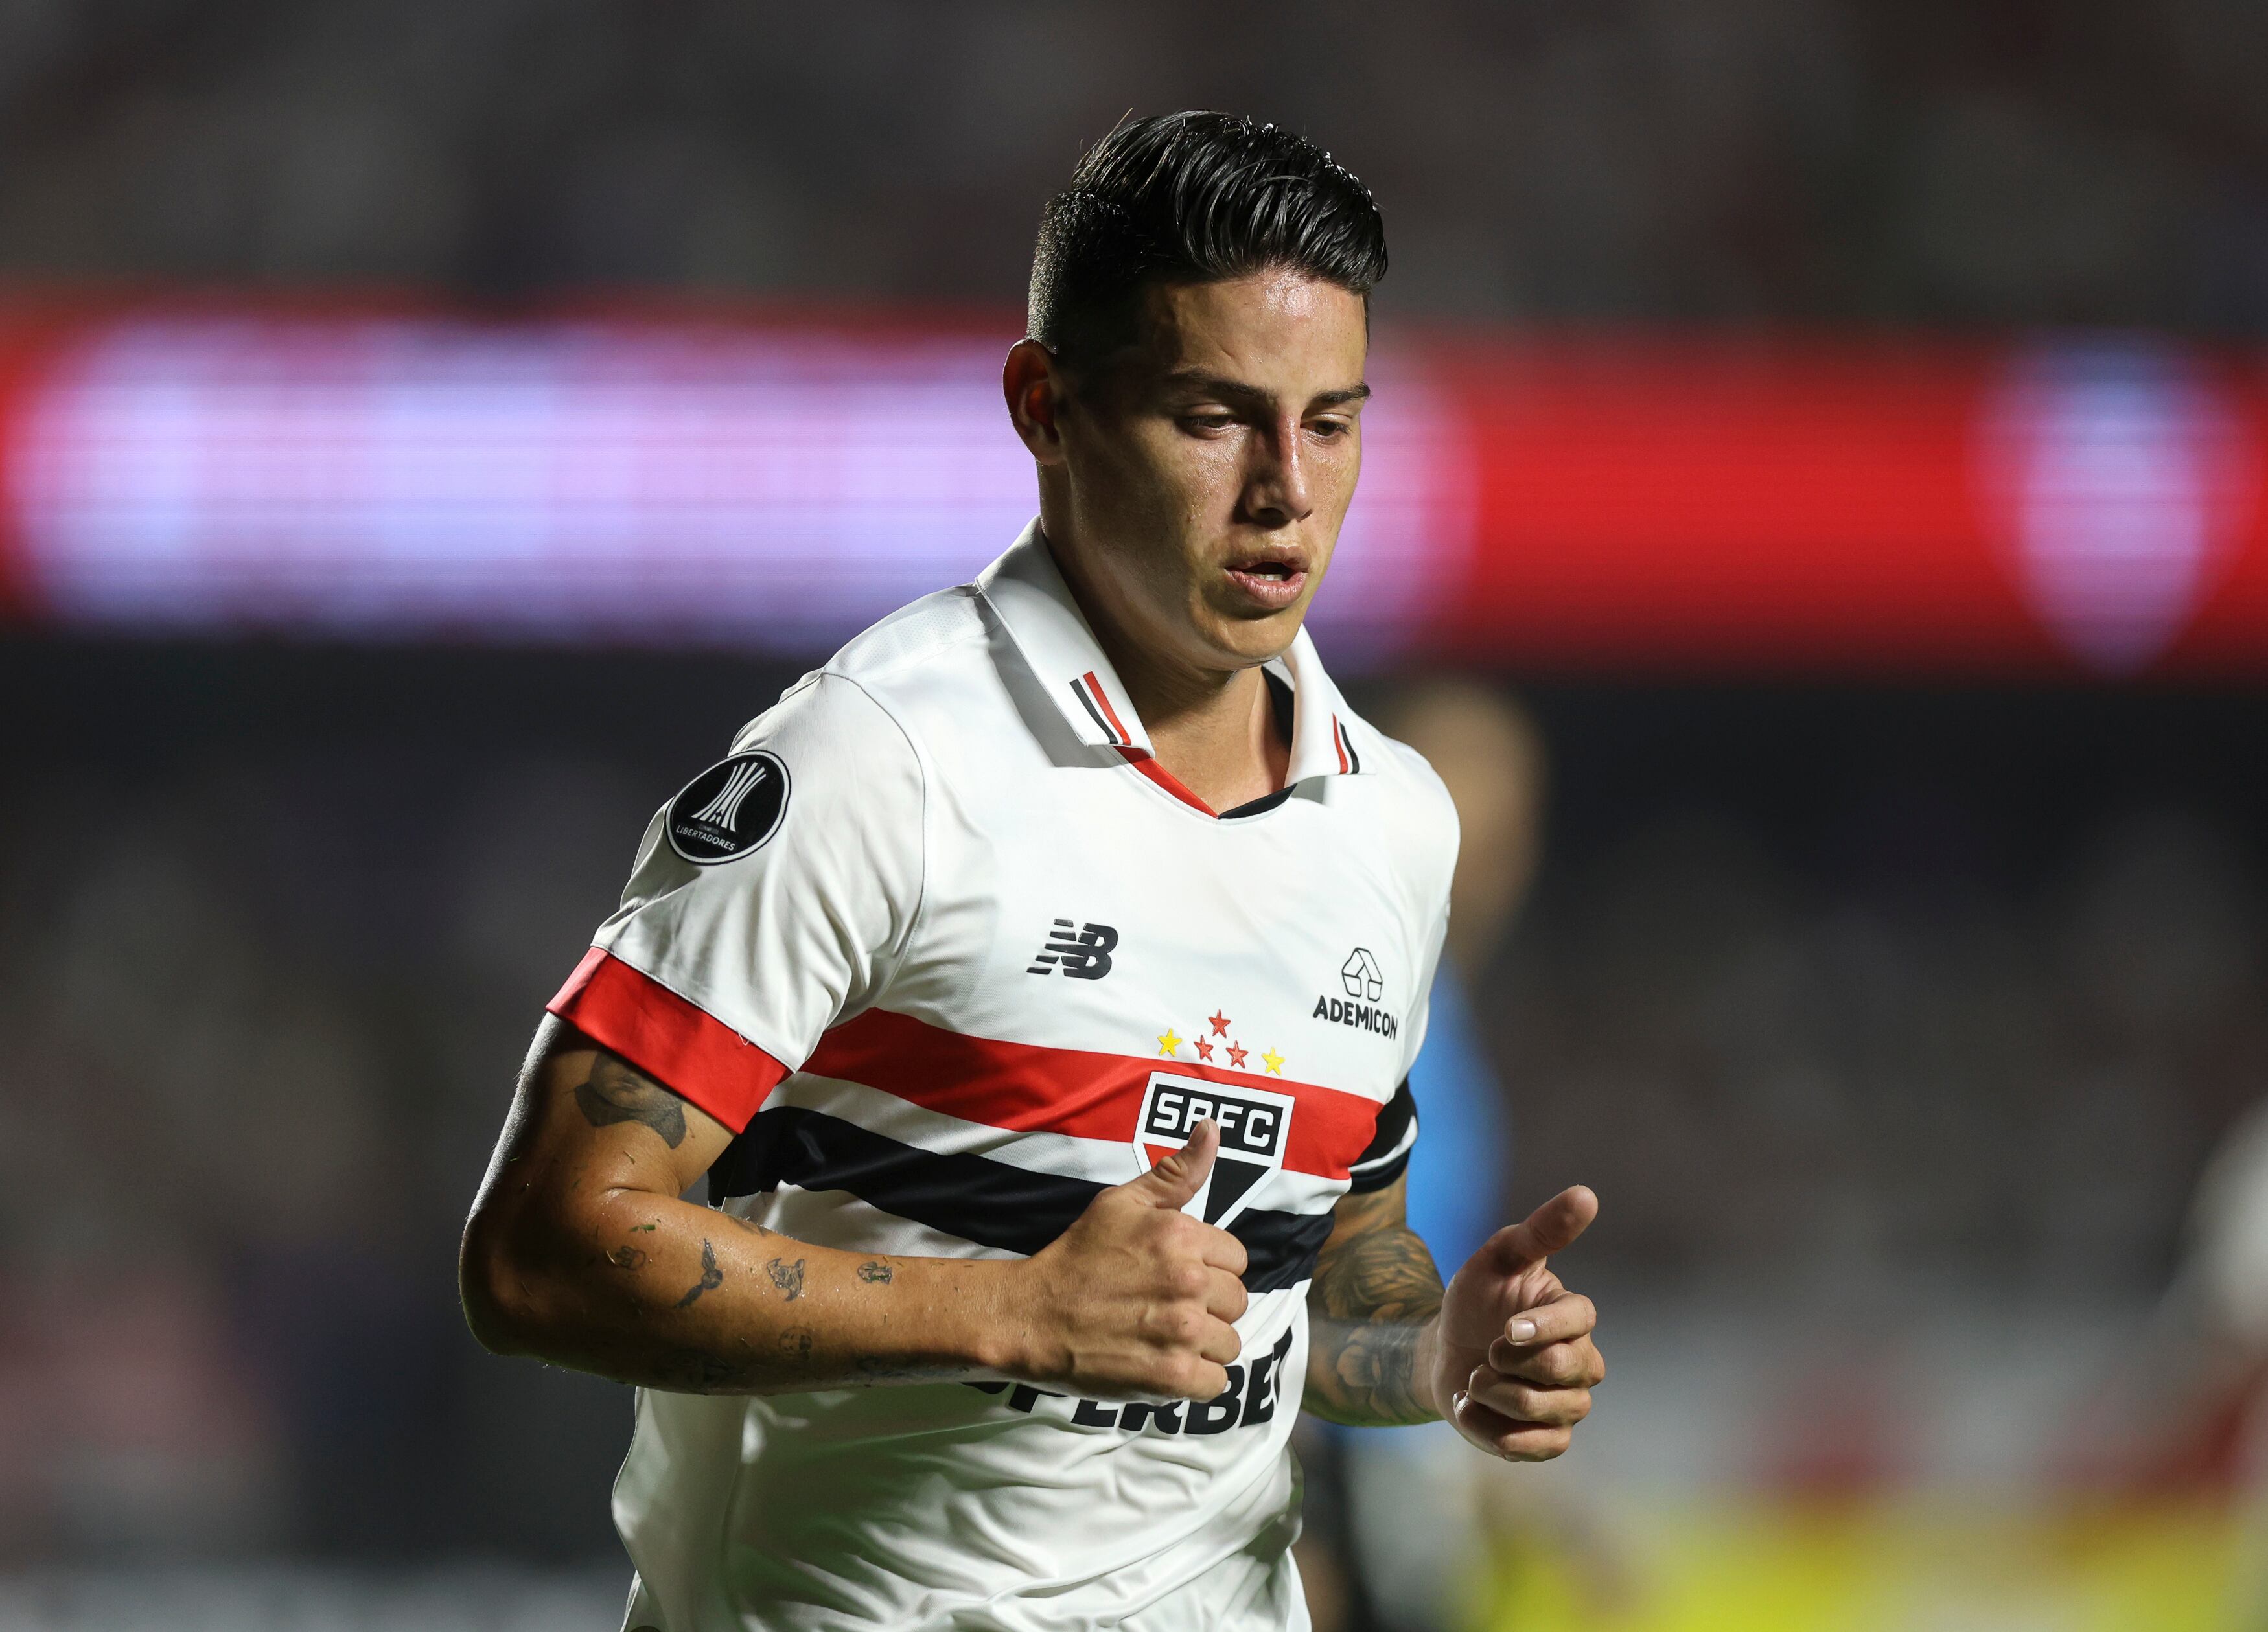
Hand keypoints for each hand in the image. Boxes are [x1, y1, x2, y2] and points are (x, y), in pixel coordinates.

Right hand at [1006, 1120, 1250, 1399]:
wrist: (1032, 1315)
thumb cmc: (1078, 1256)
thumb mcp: (1123, 1202)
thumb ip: (1177, 1171)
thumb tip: (1212, 1127)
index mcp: (1183, 1235)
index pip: (1236, 1259)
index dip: (1209, 1268)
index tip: (1176, 1275)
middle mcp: (1189, 1281)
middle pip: (1238, 1302)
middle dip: (1209, 1306)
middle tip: (1167, 1307)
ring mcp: (1182, 1331)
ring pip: (1230, 1344)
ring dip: (1204, 1345)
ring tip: (1165, 1337)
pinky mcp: (1171, 1376)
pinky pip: (1216, 1384)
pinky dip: (1195, 1381)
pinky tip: (1166, 1364)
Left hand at [1431, 1186, 1602, 1460]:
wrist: (1443, 1352)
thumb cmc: (1476, 1299)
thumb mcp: (1498, 1258)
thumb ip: (1541, 1231)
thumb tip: (1587, 1194)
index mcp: (1573, 1315)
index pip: (1580, 1319)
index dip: (1543, 1326)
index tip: (1507, 1327)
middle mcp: (1582, 1361)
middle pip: (1564, 1368)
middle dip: (1509, 1363)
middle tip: (1484, 1352)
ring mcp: (1568, 1403)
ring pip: (1549, 1410)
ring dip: (1495, 1395)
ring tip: (1473, 1379)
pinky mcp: (1549, 1439)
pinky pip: (1538, 1447)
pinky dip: (1493, 1431)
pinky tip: (1470, 1409)